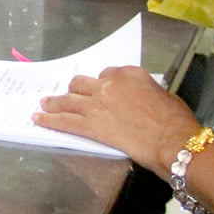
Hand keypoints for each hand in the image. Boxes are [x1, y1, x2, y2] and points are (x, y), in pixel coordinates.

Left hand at [33, 65, 201, 172]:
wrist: (172, 140)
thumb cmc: (175, 120)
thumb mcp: (161, 95)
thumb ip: (142, 92)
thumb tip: (137, 99)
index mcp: (128, 74)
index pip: (106, 74)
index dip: (101, 84)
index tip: (99, 91)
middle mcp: (108, 85)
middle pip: (82, 84)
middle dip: (75, 90)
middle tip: (69, 96)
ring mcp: (97, 103)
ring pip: (69, 100)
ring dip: (55, 102)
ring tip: (45, 104)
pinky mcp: (90, 124)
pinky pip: (65, 121)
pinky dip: (49, 120)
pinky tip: (38, 119)